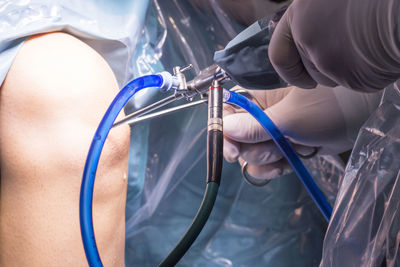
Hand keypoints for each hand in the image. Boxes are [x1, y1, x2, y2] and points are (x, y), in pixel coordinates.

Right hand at [223, 85, 380, 179]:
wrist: (361, 119)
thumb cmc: (328, 107)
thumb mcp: (288, 118)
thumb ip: (254, 127)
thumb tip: (224, 129)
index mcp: (258, 100)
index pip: (228, 113)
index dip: (225, 132)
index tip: (232, 151)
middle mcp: (261, 116)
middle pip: (238, 139)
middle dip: (255, 149)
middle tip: (273, 148)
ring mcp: (273, 134)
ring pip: (253, 155)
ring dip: (270, 158)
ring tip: (291, 150)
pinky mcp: (284, 149)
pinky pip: (267, 164)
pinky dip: (276, 168)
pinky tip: (289, 163)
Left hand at [268, 0, 399, 91]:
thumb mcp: (328, 2)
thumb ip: (313, 18)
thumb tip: (304, 38)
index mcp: (300, 14)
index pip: (278, 54)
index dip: (289, 70)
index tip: (300, 78)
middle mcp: (308, 38)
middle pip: (309, 70)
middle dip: (324, 69)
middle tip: (349, 51)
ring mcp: (329, 59)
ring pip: (331, 78)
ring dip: (346, 70)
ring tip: (368, 44)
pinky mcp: (353, 77)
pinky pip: (357, 83)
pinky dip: (368, 74)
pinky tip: (379, 53)